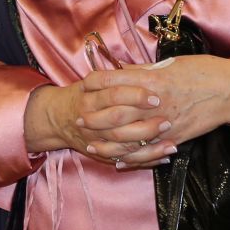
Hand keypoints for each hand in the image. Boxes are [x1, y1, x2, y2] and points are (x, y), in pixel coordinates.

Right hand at [23, 75, 174, 166]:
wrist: (58, 118)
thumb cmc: (85, 95)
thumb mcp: (96, 81)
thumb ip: (122, 75)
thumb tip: (154, 69)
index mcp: (89, 94)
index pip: (114, 92)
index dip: (136, 94)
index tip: (156, 96)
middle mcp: (89, 117)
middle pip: (118, 119)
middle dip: (144, 122)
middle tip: (167, 121)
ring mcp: (94, 138)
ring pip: (122, 145)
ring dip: (149, 146)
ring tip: (171, 144)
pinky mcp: (100, 154)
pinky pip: (124, 160)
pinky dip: (146, 160)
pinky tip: (165, 157)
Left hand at [82, 56, 229, 168]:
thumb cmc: (203, 71)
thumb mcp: (171, 64)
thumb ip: (145, 70)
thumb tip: (123, 70)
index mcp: (152, 79)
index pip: (114, 81)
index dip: (95, 84)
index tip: (83, 87)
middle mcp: (154, 102)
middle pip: (114, 112)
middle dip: (94, 117)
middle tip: (78, 120)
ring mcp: (163, 122)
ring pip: (127, 137)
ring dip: (106, 142)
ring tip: (91, 144)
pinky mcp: (174, 138)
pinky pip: (147, 152)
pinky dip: (131, 159)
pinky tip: (118, 161)